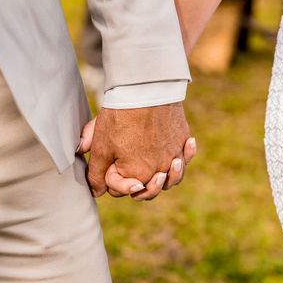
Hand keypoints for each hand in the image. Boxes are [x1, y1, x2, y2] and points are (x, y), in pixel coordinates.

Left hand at [78, 103, 196, 199]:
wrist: (144, 90)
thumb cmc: (120, 119)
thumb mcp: (101, 147)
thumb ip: (96, 174)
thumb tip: (96, 192)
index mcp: (139, 177)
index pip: (125, 190)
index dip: (112, 180)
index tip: (109, 163)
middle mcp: (161, 170)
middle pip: (151, 188)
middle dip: (139, 186)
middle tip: (133, 176)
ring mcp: (175, 155)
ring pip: (173, 176)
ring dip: (165, 176)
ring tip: (161, 172)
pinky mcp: (182, 138)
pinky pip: (186, 154)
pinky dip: (186, 154)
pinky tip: (182, 149)